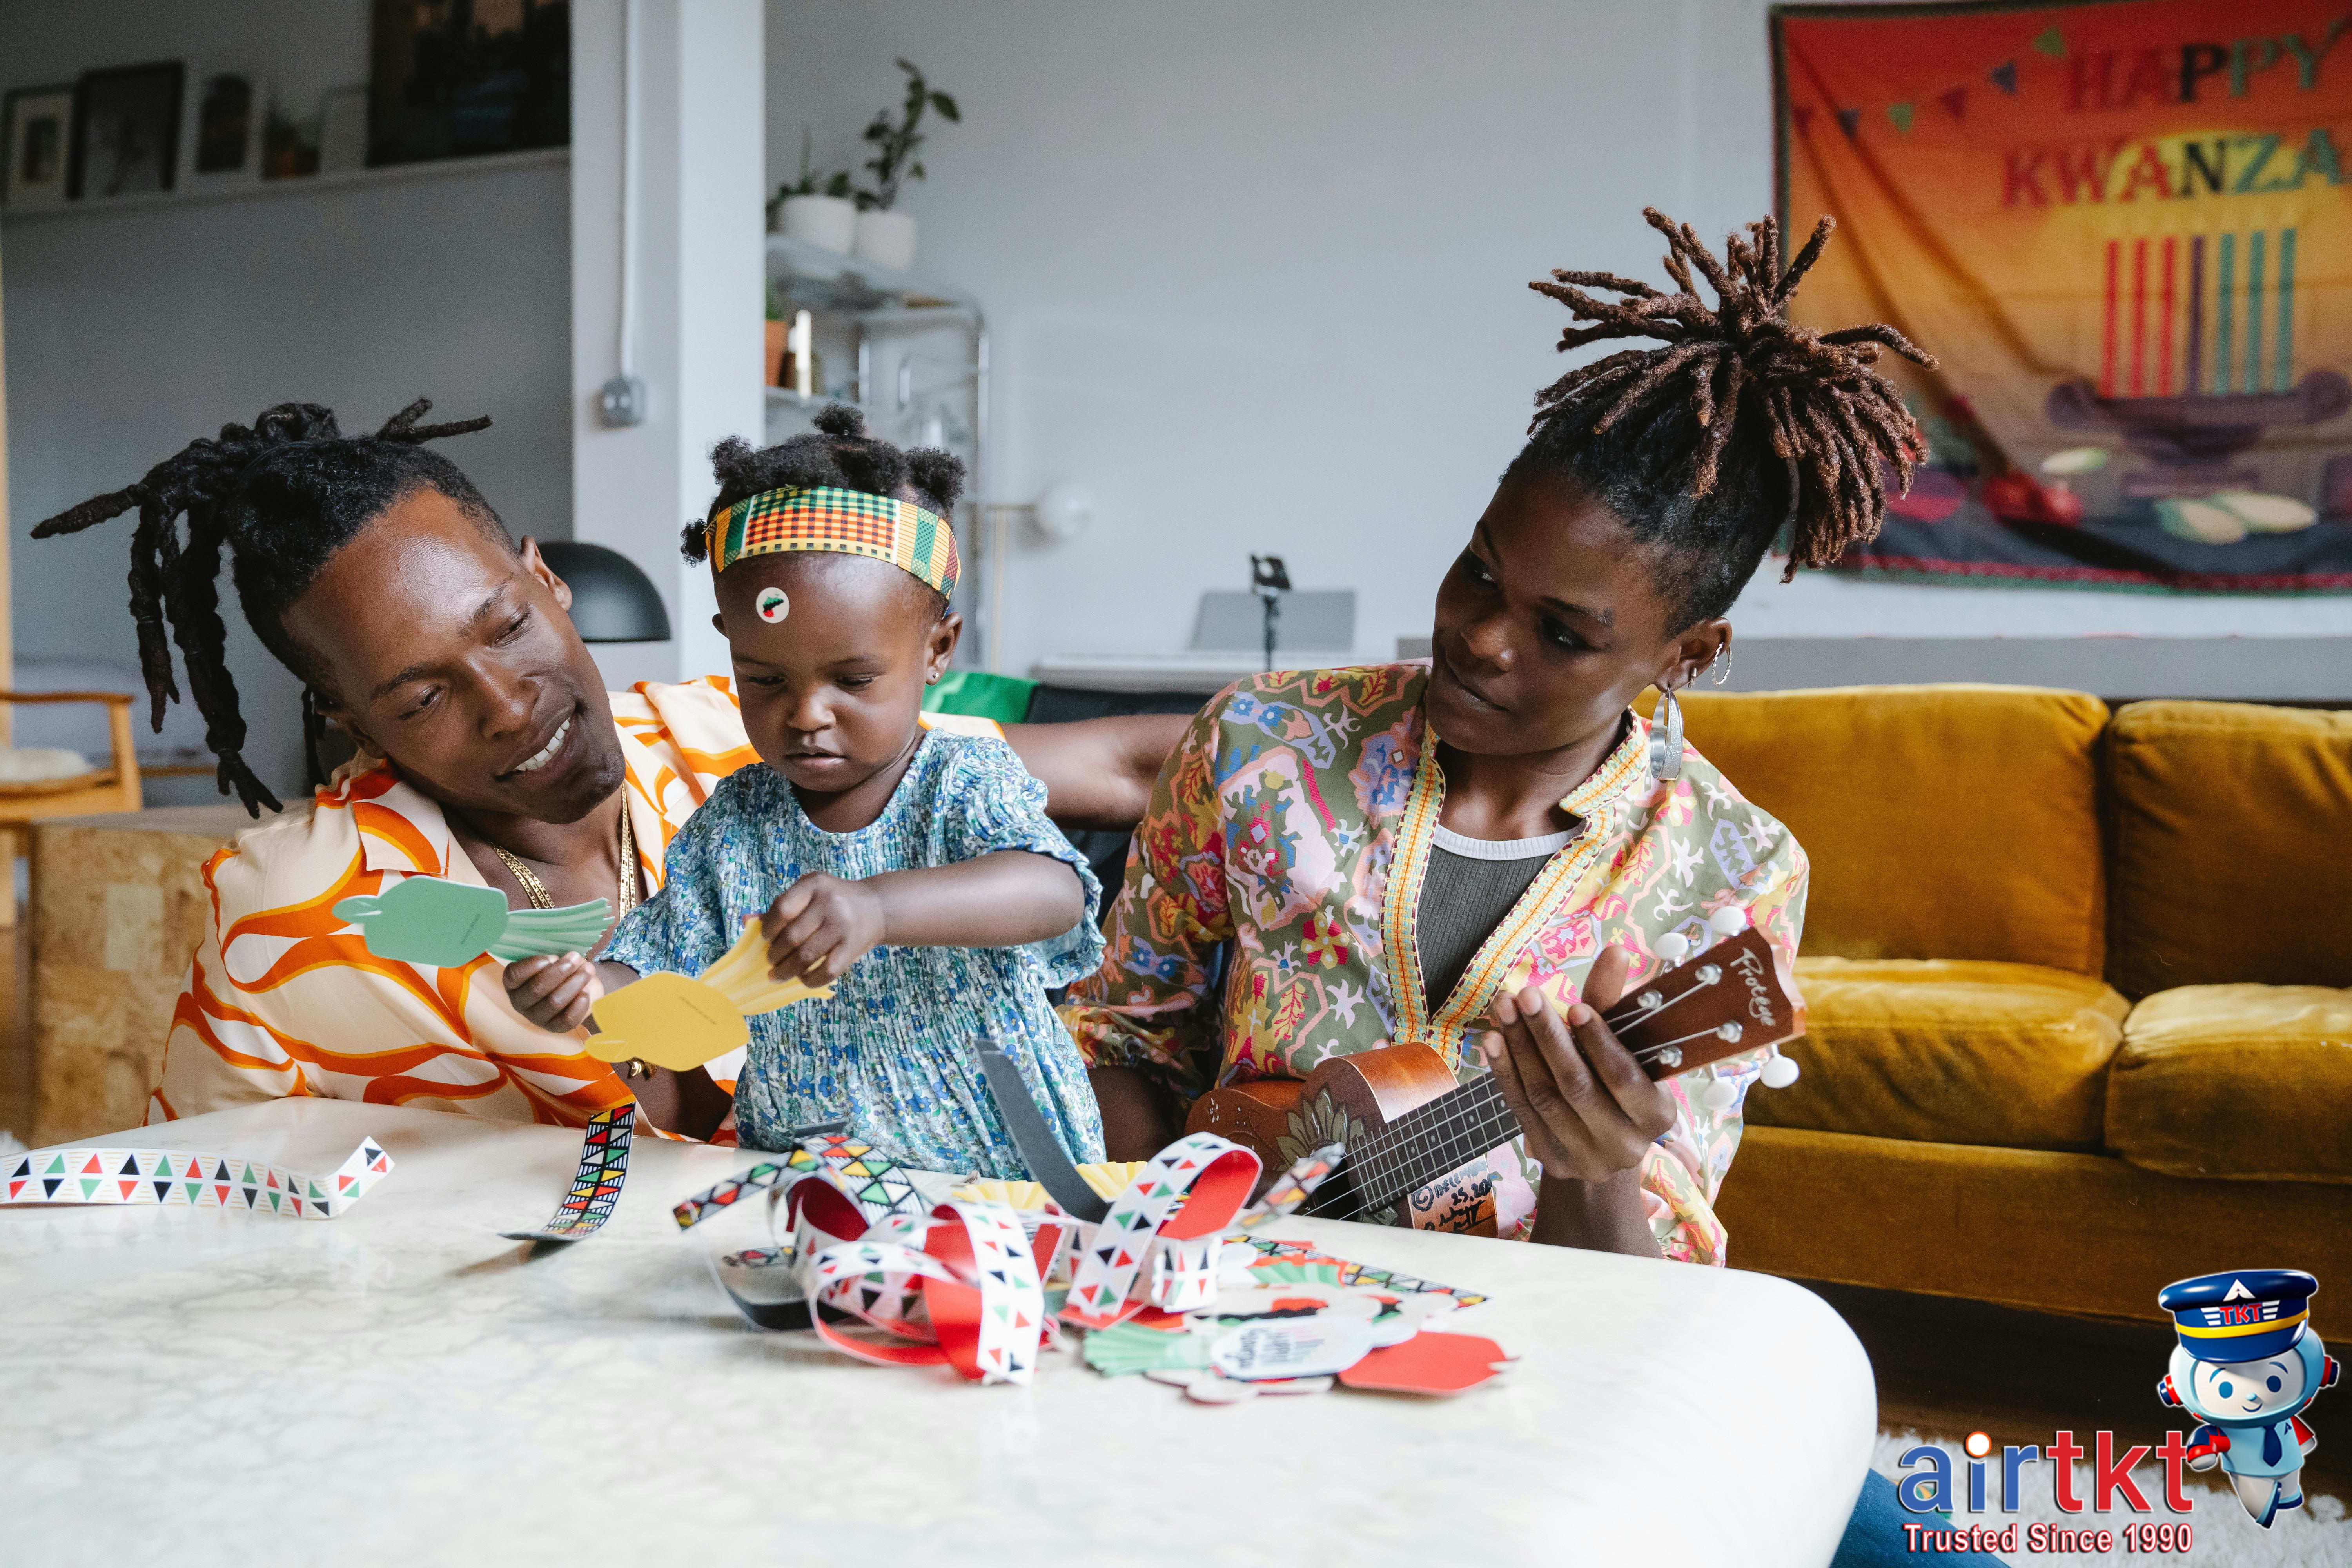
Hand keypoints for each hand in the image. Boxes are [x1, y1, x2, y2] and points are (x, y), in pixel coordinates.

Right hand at [504, 952, 603, 1032]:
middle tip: (576, 957)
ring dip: (573, 983)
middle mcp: (520, 1002)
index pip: (514, 975)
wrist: (573, 988)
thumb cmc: (557, 969)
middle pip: (537, 989)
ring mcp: (536, 1017)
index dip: (533, 965)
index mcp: (513, 983)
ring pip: (554, 1002)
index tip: (553, 957)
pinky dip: (579, 1004)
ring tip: (587, 970)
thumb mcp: (551, 960)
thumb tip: (570, 957)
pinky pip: (567, 1019)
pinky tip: (586, 991)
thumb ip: (553, 958)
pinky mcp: (554, 1027)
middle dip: (559, 971)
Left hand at [764, 873, 886, 984]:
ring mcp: (843, 925)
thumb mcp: (808, 893)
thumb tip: (746, 921)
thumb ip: (780, 907)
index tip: (766, 939)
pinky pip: (827, 970)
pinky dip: (810, 980)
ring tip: (778, 975)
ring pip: (806, 956)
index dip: (768, 929)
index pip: (782, 909)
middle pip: (792, 936)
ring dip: (787, 970)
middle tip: (770, 962)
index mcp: (815, 884)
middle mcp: (830, 902)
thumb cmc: (833, 901)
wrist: (876, 907)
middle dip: (775, 955)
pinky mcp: (853, 947)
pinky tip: (802, 979)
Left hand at [1476, 944, 1676, 1182]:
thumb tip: (1616, 950)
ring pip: (1545, 1097)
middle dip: (1548, 1037)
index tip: (1577, 1006)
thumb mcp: (1625, 1047)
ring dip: (1519, 1049)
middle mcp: (1625, 1143)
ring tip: (1503, 1009)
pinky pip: (1522, 1111)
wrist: (1603, 1148)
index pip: (1624, 1078)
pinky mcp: (1551, 1160)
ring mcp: (1586, 1157)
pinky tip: (1491, 1041)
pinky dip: (1504, 1073)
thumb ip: (1613, 1003)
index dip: (1600, 1043)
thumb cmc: (1617, 1084)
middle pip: (1578, 1085)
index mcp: (1656, 1115)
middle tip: (1525, 995)